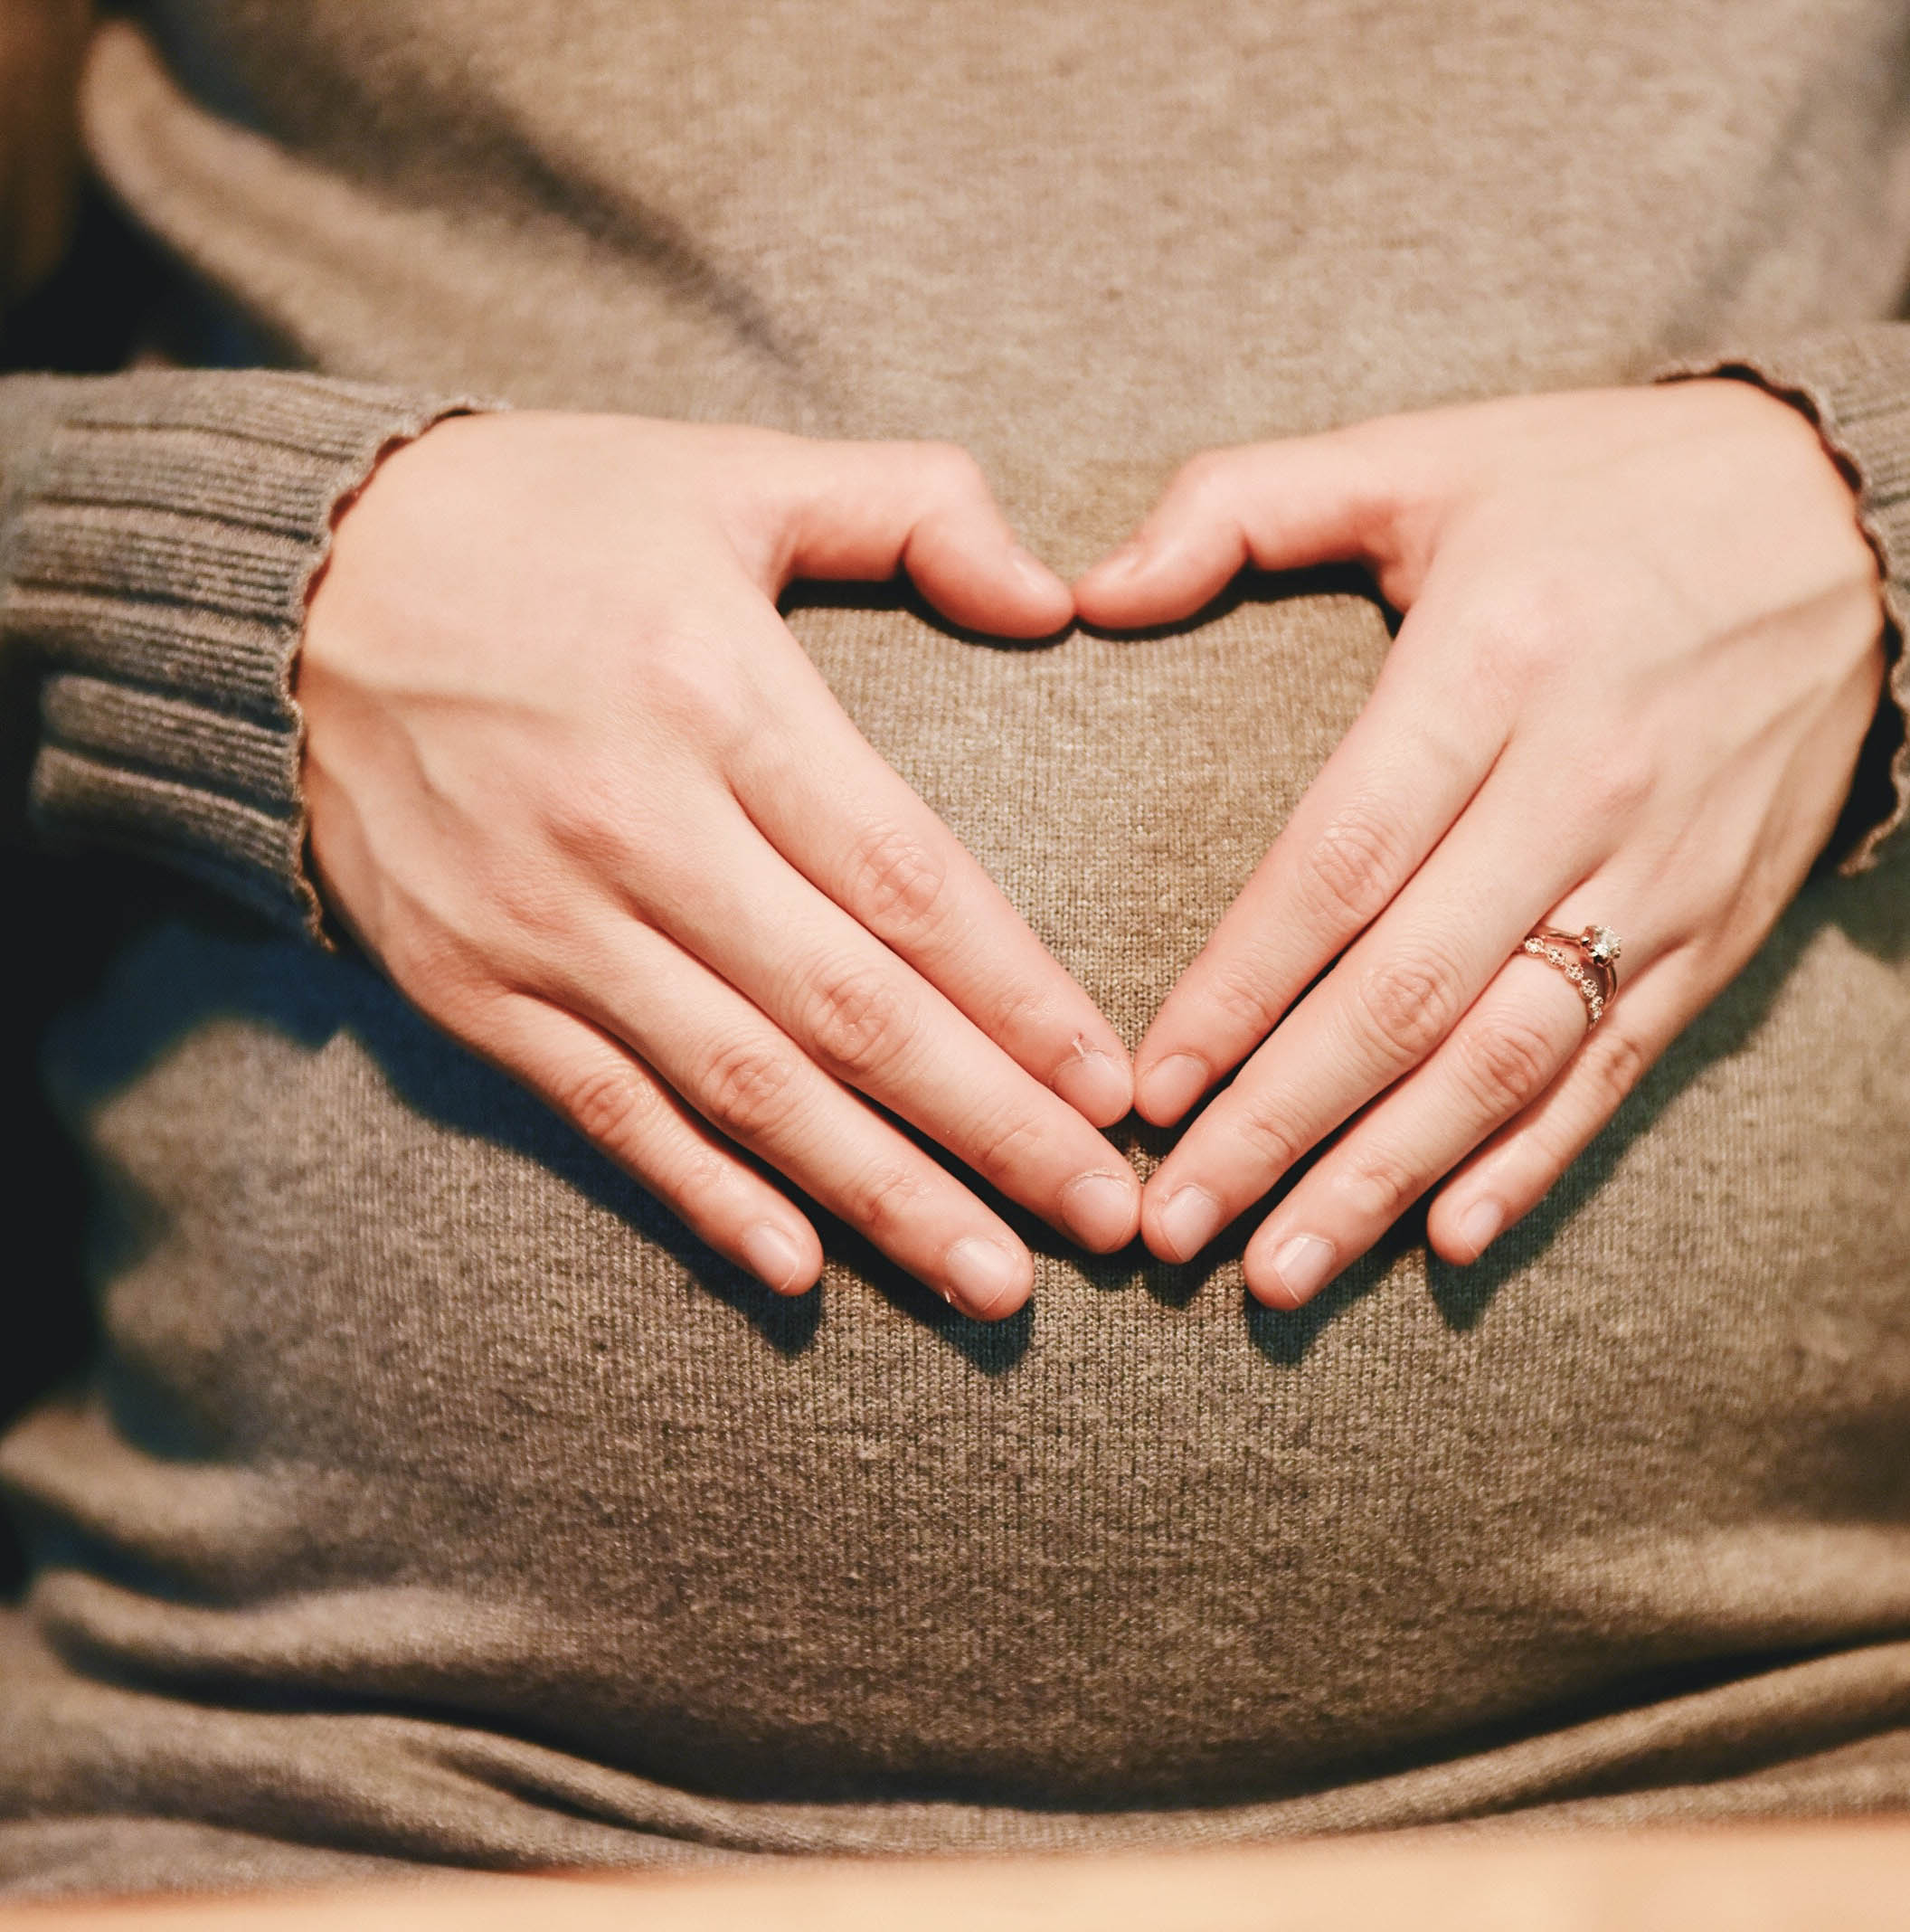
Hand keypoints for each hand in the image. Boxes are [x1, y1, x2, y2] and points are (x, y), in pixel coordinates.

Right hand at [300, 412, 1139, 1319]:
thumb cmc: (537, 520)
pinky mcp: (469, 987)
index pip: (907, 881)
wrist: (285, 582)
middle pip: (849, 1013)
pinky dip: (705, 1196)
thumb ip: (911, 504)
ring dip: (880, 1197)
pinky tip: (801, 1272)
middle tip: (1104, 1224)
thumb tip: (1054, 596)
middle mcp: (634, 825)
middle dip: (991, 1129)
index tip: (1112, 1089)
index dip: (1020, 999)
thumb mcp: (725, 471)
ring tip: (995, 1282)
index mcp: (717, 693)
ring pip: (744, 1090)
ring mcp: (543, 923)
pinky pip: (606, 1114)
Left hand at [1076, 380, 1886, 1306]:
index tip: (1147, 1089)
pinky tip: (1447, 1239)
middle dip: (1279, 1123)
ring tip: (1279, 1270)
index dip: (1237, 989)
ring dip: (1385, 1176)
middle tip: (1174, 1223)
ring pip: (1506, 1058)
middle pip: (1407, 993)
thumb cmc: (1601, 492)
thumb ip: (1242, 508)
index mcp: (1492, 666)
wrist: (1855, 523)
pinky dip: (1533, 1161)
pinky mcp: (1720, 928)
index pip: (1339, 863)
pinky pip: (1618, 1066)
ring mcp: (1661, 872)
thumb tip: (1086, 588)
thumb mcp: (1424, 457)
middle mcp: (1581, 785)